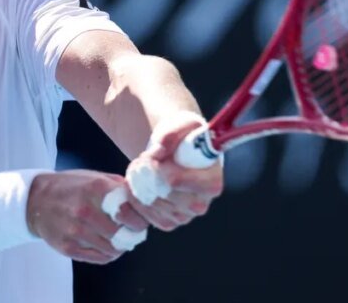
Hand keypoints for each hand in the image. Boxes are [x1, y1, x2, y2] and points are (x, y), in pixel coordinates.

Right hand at [26, 170, 148, 263]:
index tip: (141, 221)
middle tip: (133, 232)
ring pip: (113, 249)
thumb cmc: (71, 187)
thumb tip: (144, 198)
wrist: (36, 200)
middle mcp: (85, 210)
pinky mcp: (68, 247)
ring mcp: (75, 230)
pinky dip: (109, 254)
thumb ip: (119, 187)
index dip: (140, 220)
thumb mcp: (94, 178)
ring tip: (121, 240)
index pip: (129, 211)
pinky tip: (108, 246)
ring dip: (121, 246)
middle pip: (122, 232)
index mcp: (95, 189)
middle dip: (132, 234)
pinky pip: (99, 258)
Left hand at [126, 112, 223, 231]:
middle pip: (162, 195)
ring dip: (137, 186)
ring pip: (151, 206)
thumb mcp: (183, 125)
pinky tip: (136, 185)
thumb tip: (159, 151)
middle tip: (140, 161)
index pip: (175, 181)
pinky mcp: (169, 222)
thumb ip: (172, 134)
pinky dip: (135, 200)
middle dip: (145, 176)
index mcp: (211, 182)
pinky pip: (146, 217)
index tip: (151, 155)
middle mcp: (201, 203)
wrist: (180, 151)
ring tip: (138, 170)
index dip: (157, 168)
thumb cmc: (185, 138)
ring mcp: (185, 215)